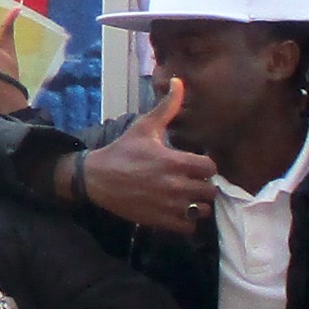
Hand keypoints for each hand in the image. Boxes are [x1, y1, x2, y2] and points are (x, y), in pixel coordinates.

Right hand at [73, 79, 220, 234]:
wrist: (97, 179)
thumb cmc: (123, 151)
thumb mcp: (145, 127)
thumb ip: (167, 107)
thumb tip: (178, 81)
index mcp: (175, 161)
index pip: (211, 168)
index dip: (206, 166)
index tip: (197, 165)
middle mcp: (175, 185)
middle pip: (209, 191)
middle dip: (204, 186)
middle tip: (194, 182)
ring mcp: (168, 206)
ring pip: (201, 211)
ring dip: (198, 205)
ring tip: (189, 198)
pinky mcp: (160, 220)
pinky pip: (188, 227)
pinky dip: (187, 221)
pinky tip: (179, 212)